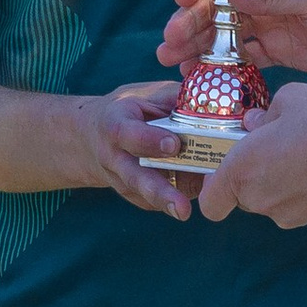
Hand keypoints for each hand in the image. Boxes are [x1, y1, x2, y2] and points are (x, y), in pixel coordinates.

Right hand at [73, 80, 197, 216]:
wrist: (92, 136)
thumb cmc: (130, 110)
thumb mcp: (146, 94)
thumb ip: (175, 99)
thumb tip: (213, 102)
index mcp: (116, 124)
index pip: (130, 134)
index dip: (150, 140)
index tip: (173, 145)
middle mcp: (115, 156)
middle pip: (136, 176)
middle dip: (159, 190)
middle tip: (181, 205)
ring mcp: (121, 180)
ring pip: (143, 195)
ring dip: (165, 203)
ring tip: (183, 212)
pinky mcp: (131, 195)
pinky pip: (152, 201)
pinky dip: (171, 201)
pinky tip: (186, 198)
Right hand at [160, 0, 306, 81]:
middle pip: (219, 4)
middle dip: (191, 21)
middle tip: (169, 42)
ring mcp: (271, 22)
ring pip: (225, 33)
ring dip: (198, 46)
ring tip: (173, 63)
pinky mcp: (279, 50)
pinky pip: (243, 58)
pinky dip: (221, 67)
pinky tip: (200, 76)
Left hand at [198, 83, 306, 226]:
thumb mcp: (288, 100)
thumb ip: (262, 116)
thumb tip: (254, 124)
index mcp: (241, 172)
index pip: (211, 203)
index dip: (215, 189)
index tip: (227, 171)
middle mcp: (260, 200)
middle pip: (245, 198)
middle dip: (253, 178)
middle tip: (271, 151)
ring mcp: (289, 214)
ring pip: (274, 202)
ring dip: (281, 184)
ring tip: (302, 156)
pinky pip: (300, 205)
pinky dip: (304, 191)